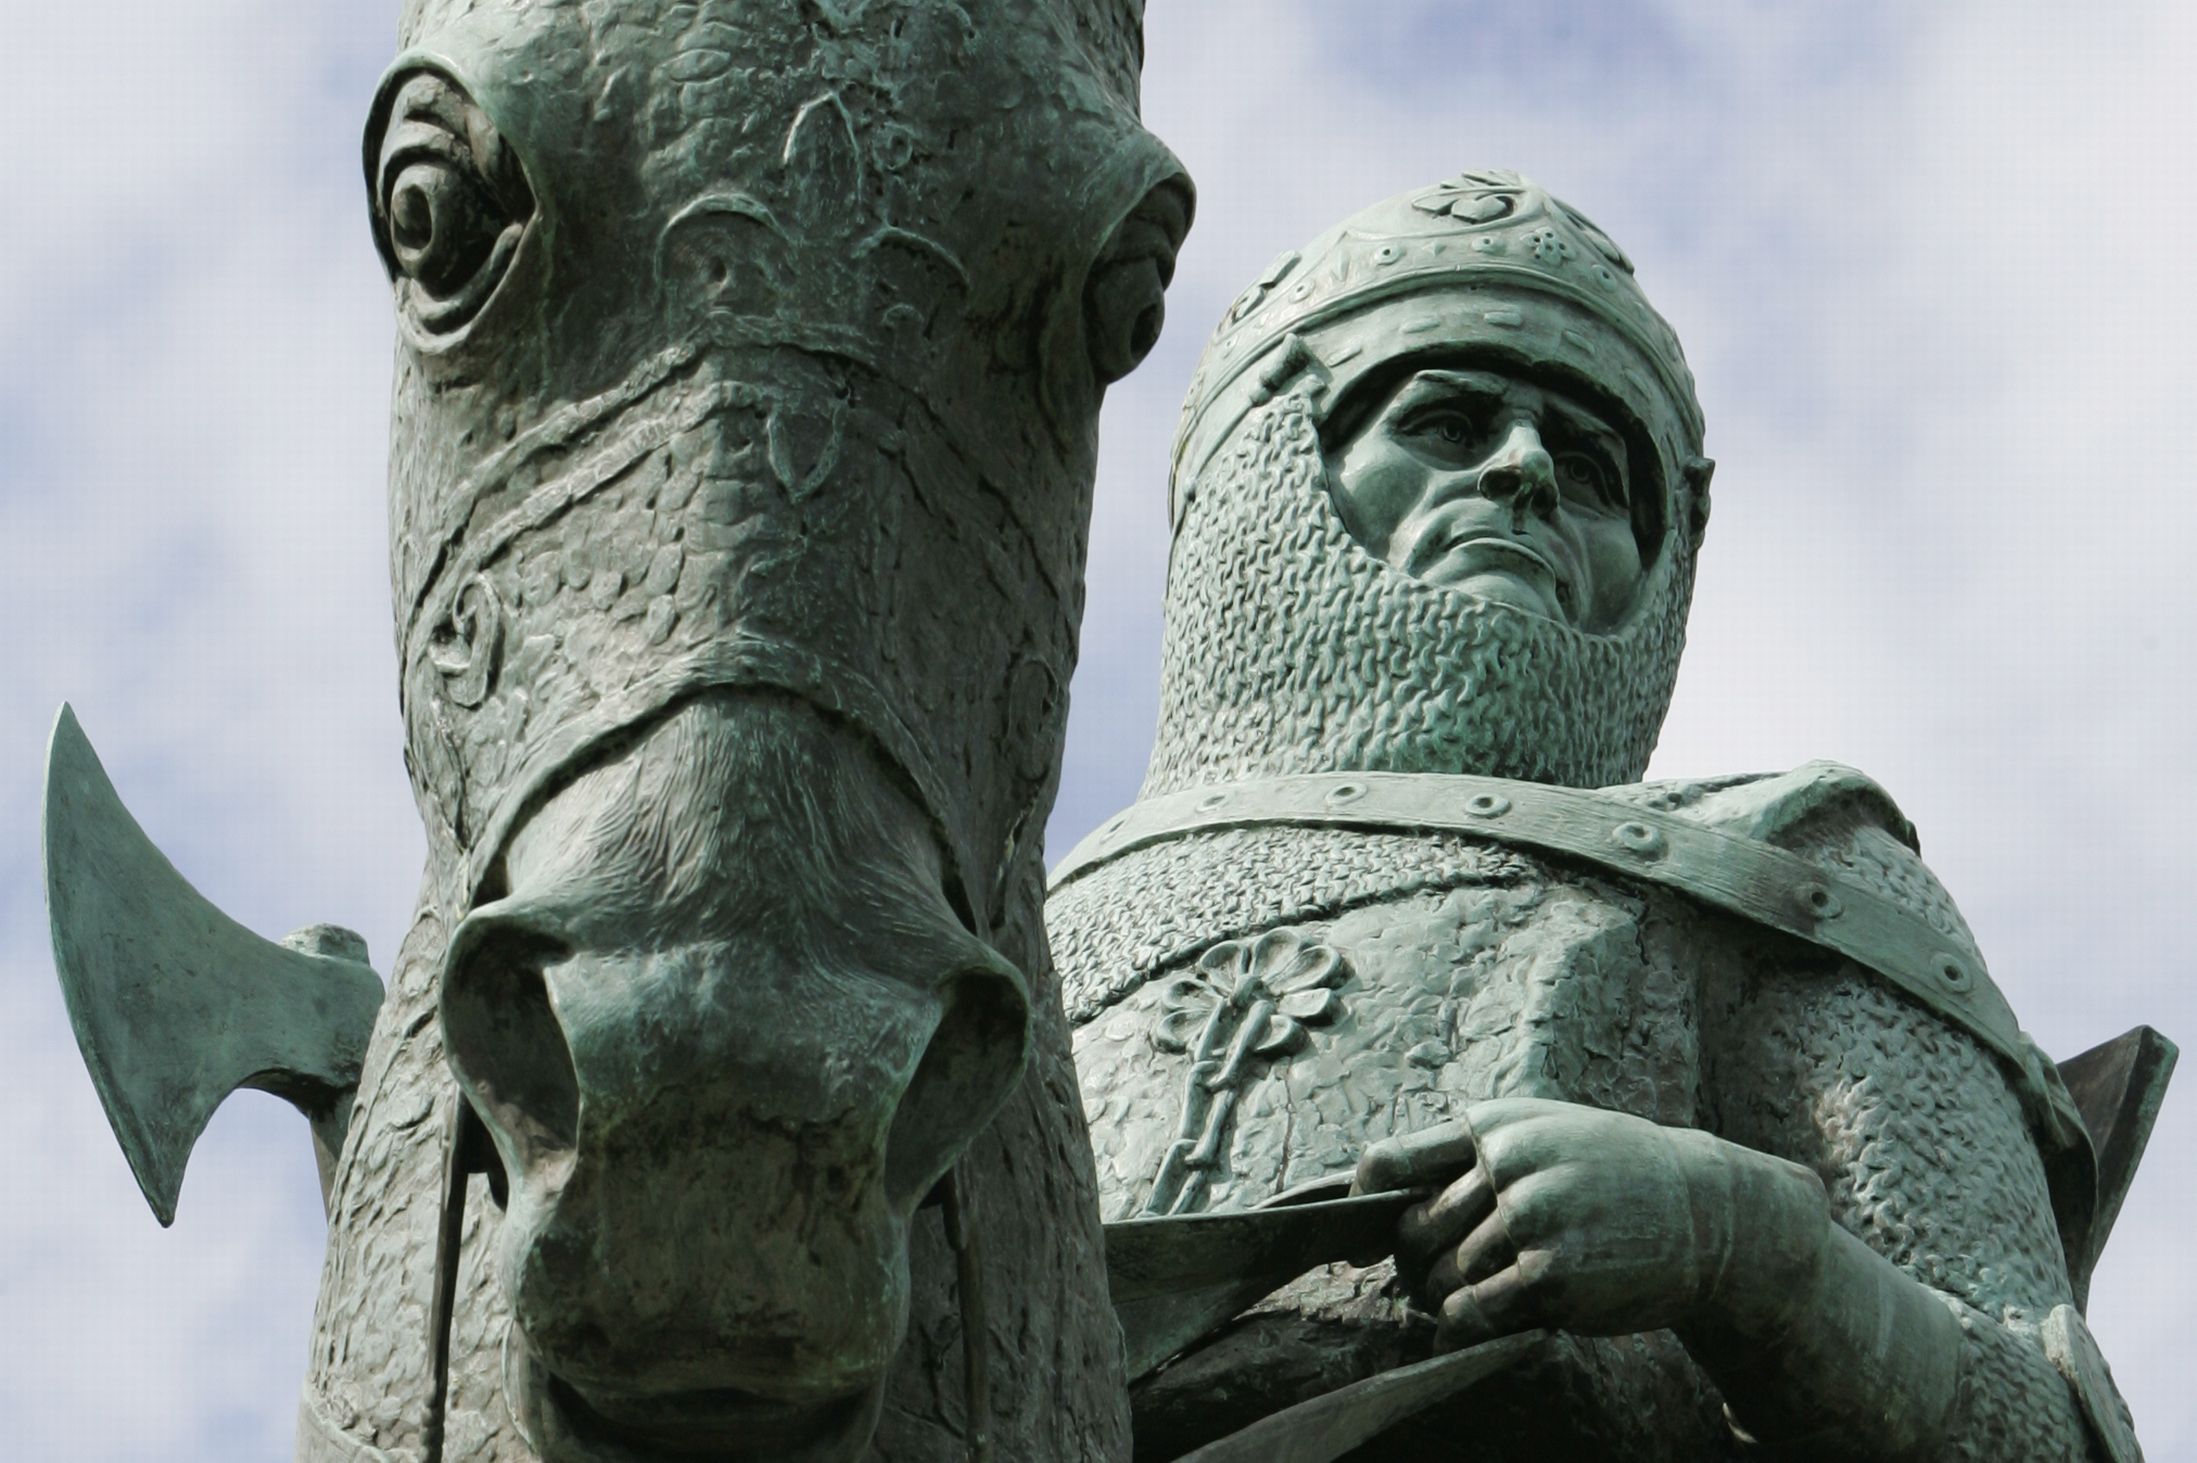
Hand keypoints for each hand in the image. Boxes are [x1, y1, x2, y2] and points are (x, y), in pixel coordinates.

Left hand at [1353, 1098, 1827, 1350]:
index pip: (1392, 1160)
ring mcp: (1531, 1218)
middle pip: (1412, 1231)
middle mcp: (1507, 1165)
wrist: (1706, 1212)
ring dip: (1443, 1300)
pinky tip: (1480, 1320)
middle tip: (1427, 1281)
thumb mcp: (1545, 1134)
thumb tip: (1384, 1195)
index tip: (1354, 1237)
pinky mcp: (1552, 1272)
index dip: (1361, 1201)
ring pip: (1443, 1276)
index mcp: (1496, 1126)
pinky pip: (1475, 1310)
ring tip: (1470, 1300)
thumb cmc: (1612, 1174)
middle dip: (1411, 1265)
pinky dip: (1465, 1323)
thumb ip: (1474, 1157)